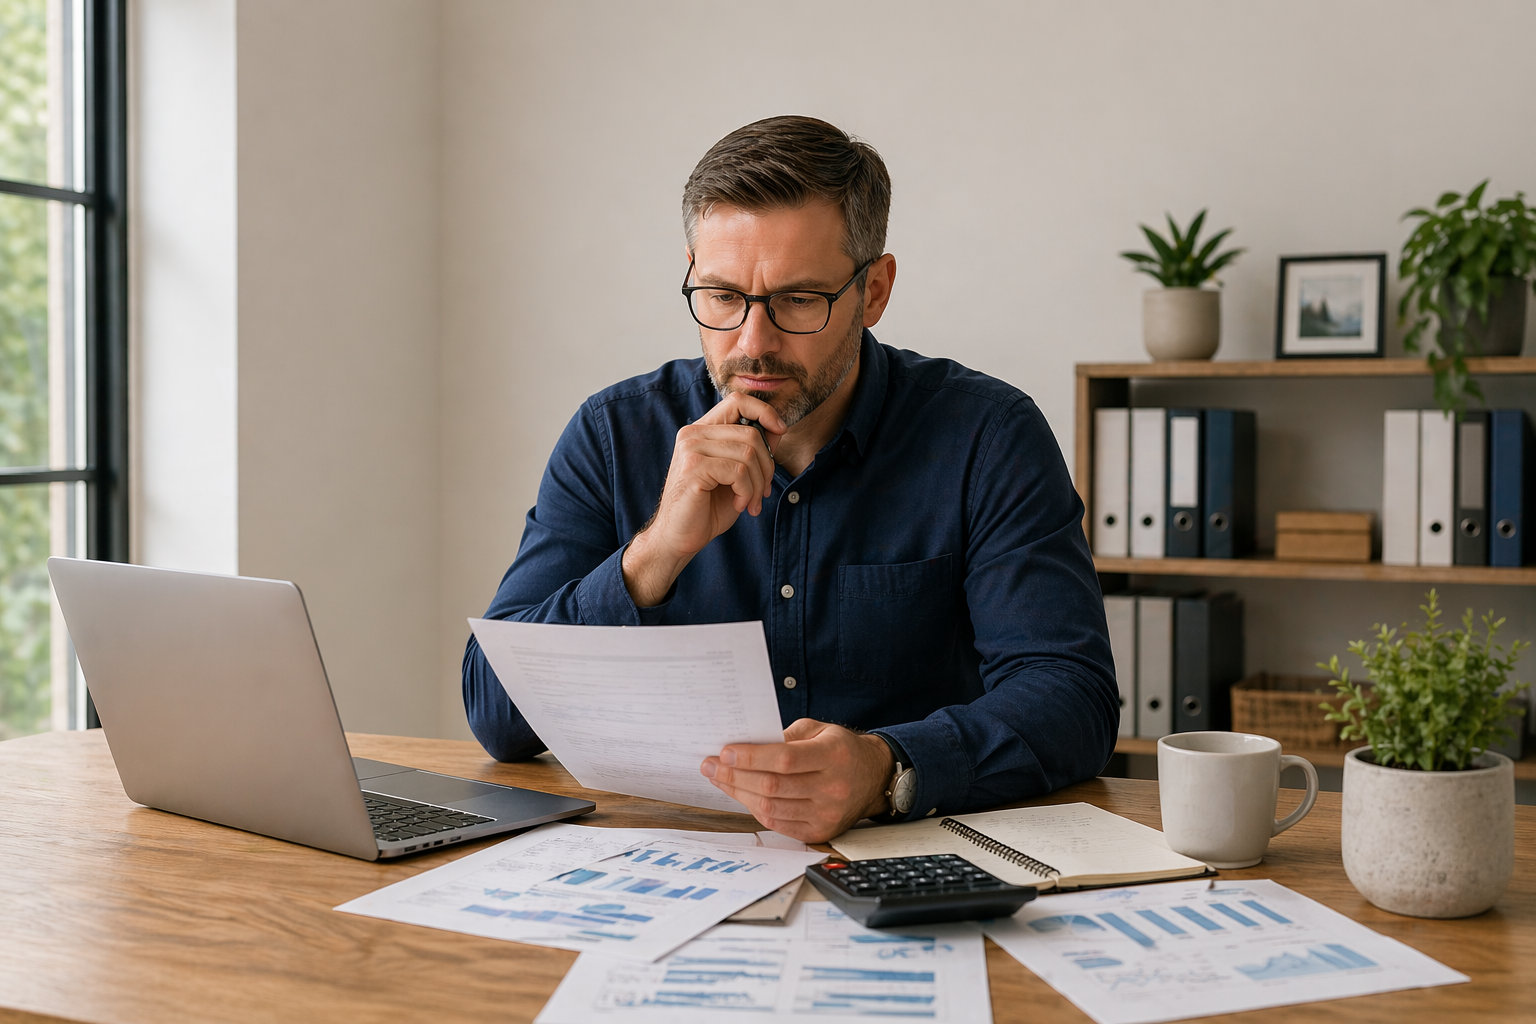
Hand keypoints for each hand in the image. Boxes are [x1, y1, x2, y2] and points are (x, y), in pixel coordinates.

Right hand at [622, 393, 785, 606]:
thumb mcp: (736, 476)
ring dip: (757, 483)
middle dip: (767, 466)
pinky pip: (738, 472)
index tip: (780, 431)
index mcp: (702, 431)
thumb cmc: (707, 508)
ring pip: (748, 452)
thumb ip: (753, 450)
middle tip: (762, 491)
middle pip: (751, 432)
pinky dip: (747, 492)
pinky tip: (739, 505)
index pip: (738, 401)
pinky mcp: (694, 468)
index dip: (764, 411)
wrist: (678, 538)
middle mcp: (693, 434)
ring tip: (750, 502)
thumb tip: (777, 428)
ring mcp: (691, 449)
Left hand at [700, 718, 894, 843]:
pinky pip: (778, 824)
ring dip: (738, 793)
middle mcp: (833, 788)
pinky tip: (741, 795)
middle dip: (735, 775)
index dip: (751, 757)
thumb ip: (785, 737)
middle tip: (710, 765)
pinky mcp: (820, 832)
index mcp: (834, 756)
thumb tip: (744, 747)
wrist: (874, 778)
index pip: (785, 759)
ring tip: (719, 779)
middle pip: (773, 786)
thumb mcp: (819, 730)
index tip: (725, 751)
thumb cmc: (841, 750)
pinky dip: (754, 809)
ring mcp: (827, 814)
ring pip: (771, 808)